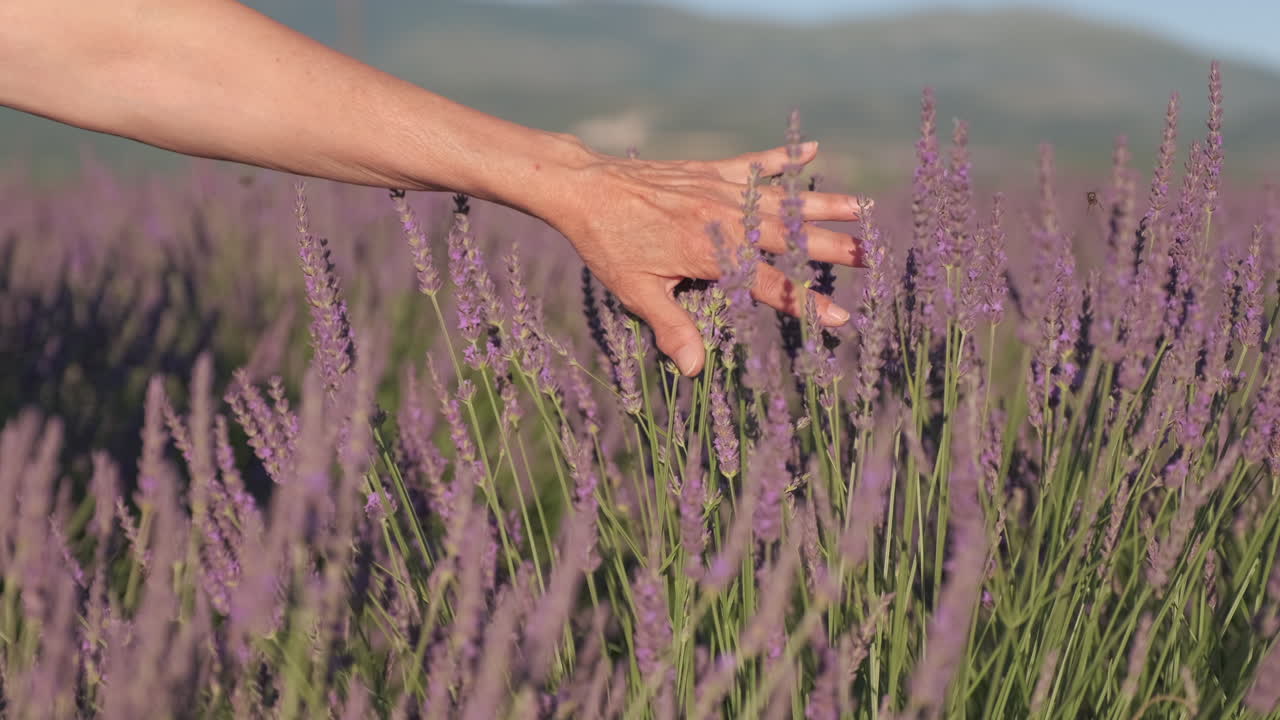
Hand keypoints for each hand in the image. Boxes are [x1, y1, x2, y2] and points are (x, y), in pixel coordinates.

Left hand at [544, 140, 867, 376]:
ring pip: (781, 199)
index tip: (841, 319)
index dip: (806, 304)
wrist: (585, 188)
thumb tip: (694, 370)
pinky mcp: (710, 170)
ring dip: (822, 203)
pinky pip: (755, 163)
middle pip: (788, 238)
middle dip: (830, 249)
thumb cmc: (608, 245)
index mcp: (711, 253)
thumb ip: (671, 327)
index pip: (769, 285)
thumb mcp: (637, 292)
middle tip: (870, 257)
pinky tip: (815, 148)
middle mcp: (724, 218)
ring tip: (861, 208)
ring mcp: (720, 190)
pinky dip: (783, 157)